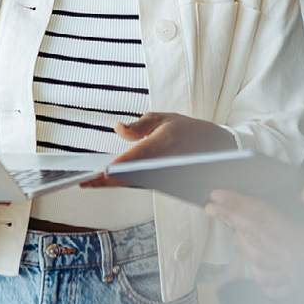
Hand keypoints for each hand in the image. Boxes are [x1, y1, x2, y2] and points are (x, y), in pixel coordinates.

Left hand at [82, 112, 236, 188]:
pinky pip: (143, 185)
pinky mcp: (167, 185)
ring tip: (89, 182)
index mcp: (163, 145)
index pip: (134, 160)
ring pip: (135, 184)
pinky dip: (125, 184)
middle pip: (130, 178)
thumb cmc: (188, 131)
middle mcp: (164, 166)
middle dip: (107, 182)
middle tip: (84, 182)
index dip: (115, 169)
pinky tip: (108, 181)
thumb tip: (118, 128)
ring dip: (113, 185)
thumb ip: (139, 125)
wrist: (218, 149)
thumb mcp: (164, 118)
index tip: (98, 172)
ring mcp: (166, 179)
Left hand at [205, 183, 303, 297]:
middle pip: (253, 237)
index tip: (216, 193)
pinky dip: (254, 263)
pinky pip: (267, 279)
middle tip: (211, 202)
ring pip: (255, 259)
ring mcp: (296, 280)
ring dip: (240, 238)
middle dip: (230, 217)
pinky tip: (250, 250)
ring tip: (227, 219)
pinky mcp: (300, 286)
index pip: (262, 222)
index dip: (237, 205)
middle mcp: (297, 269)